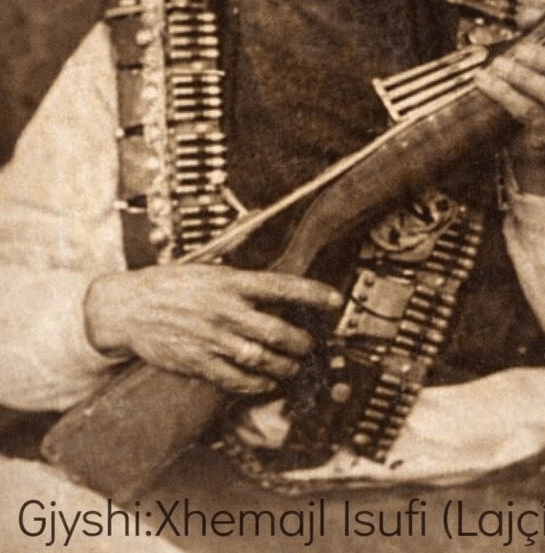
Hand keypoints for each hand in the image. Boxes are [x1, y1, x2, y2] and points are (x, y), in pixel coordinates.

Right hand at [84, 264, 341, 393]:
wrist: (127, 307)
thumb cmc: (168, 284)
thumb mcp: (205, 265)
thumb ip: (236, 264)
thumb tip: (262, 243)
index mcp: (229, 282)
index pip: (281, 287)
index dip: (313, 294)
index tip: (336, 300)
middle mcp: (225, 311)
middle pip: (278, 331)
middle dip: (303, 342)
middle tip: (311, 344)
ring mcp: (212, 339)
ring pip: (262, 359)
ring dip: (285, 366)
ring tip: (295, 366)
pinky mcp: (198, 363)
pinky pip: (236, 379)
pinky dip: (257, 383)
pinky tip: (267, 382)